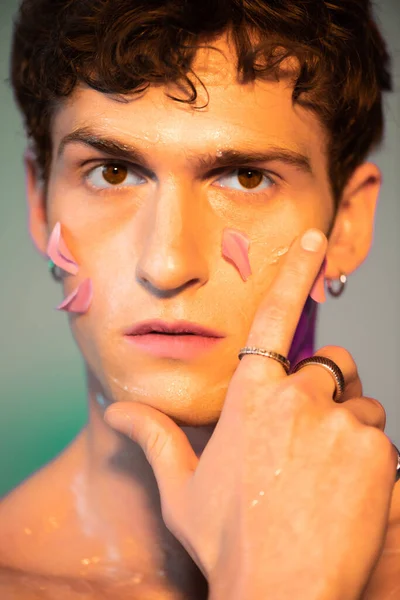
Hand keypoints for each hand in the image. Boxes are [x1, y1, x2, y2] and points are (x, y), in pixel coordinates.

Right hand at [104, 229, 397, 599]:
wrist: (282, 592)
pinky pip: (380, 439)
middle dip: (323, 390)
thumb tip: (115, 410)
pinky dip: (368, 459)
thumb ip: (154, 438)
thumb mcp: (181, 488)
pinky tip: (344, 494)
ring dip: (346, 429)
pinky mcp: (377, 451)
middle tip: (307, 436)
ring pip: (359, 406)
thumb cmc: (228, 539)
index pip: (274, 316)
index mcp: (250, 395)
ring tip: (323, 476)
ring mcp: (341, 422)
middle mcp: (298, 397)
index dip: (296, 272)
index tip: (316, 239)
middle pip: (329, 368)